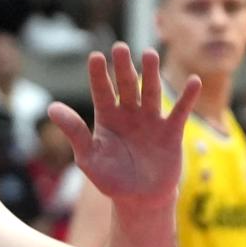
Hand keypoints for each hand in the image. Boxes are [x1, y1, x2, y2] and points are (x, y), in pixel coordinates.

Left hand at [48, 44, 198, 208]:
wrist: (140, 199)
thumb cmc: (111, 179)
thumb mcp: (88, 157)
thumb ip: (74, 132)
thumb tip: (51, 107)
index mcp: (106, 118)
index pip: (101, 91)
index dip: (99, 75)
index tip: (95, 56)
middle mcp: (129, 114)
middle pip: (127, 85)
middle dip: (124, 67)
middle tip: (120, 47)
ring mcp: (151, 120)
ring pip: (151, 92)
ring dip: (151, 73)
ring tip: (149, 53)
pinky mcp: (172, 131)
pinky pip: (180, 111)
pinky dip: (188, 97)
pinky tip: (194, 81)